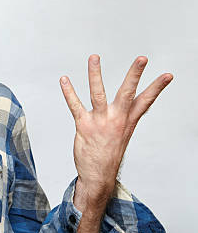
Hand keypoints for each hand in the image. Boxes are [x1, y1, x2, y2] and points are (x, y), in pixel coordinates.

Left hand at [60, 55, 172, 201]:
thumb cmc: (109, 152)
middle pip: (127, 93)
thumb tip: (134, 102)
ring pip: (98, 94)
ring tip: (94, 57)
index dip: (157, 88)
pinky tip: (64, 79)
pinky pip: (75, 105)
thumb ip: (127, 115)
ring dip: (95, 74)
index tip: (168, 75)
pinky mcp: (84, 125)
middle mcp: (117, 119)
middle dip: (135, 75)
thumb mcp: (123, 133)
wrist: (98, 175)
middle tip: (142, 58)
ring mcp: (100, 122)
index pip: (146, 101)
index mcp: (128, 121)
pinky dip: (68, 92)